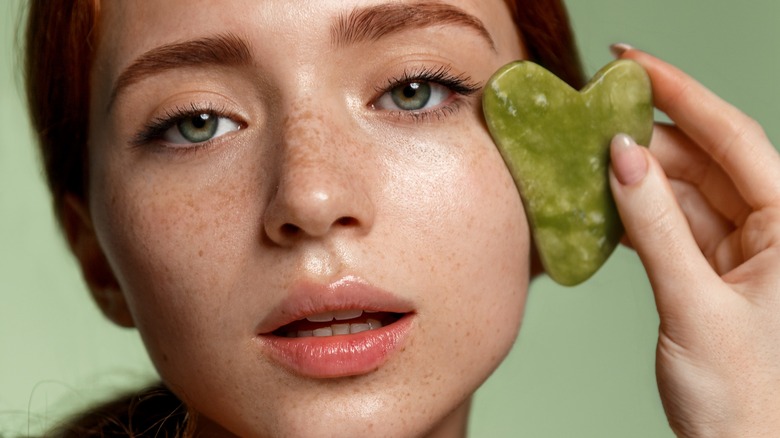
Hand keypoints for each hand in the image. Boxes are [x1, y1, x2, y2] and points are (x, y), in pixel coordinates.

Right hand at [609, 46, 779, 436]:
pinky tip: (603, 203)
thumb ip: (656, 228)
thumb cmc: (747, 398)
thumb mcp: (695, 304)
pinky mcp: (713, 270)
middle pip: (702, 159)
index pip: (732, 137)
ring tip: (586, 159)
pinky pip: (670, 224)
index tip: (631, 63)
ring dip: (634, 176)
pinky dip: (635, 212)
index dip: (681, 93)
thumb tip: (622, 158)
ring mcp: (741, 249)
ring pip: (681, 190)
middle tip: (589, 119)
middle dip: (645, 137)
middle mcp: (771, 228)